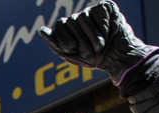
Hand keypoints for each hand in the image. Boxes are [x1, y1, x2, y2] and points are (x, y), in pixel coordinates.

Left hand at [39, 0, 158, 84]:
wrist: (117, 58)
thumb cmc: (94, 59)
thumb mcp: (71, 55)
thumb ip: (55, 43)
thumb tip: (41, 30)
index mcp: (68, 28)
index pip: (59, 25)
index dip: (66, 40)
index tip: (74, 50)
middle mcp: (78, 17)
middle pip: (69, 21)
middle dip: (80, 42)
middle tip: (90, 52)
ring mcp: (91, 11)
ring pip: (82, 18)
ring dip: (92, 38)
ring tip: (100, 46)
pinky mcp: (105, 7)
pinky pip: (97, 14)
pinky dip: (102, 29)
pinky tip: (108, 33)